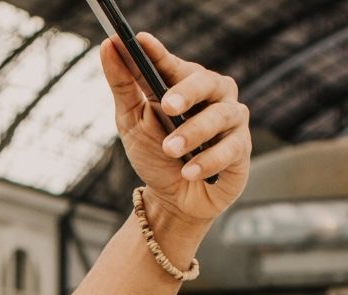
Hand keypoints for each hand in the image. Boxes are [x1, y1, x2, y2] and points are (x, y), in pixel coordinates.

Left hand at [100, 33, 250, 223]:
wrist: (173, 200)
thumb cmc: (155, 154)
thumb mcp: (131, 120)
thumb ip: (122, 84)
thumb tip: (107, 45)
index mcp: (184, 83)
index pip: (172, 64)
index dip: (158, 53)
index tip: (139, 42)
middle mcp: (213, 96)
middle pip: (207, 82)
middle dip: (187, 91)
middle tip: (167, 105)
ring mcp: (230, 121)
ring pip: (220, 116)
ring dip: (193, 132)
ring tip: (171, 149)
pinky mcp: (240, 149)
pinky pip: (230, 150)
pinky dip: (208, 161)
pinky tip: (190, 172)